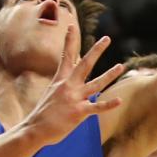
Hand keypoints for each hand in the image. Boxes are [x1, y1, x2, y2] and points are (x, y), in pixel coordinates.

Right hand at [17, 26, 123, 146]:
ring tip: (121, 66)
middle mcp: (68, 86)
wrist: (34, 129)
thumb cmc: (43, 113)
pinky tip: (119, 100)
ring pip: (96, 83)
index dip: (69, 41)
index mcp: (60, 80)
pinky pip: (97, 107)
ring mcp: (74, 98)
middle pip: (85, 63)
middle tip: (107, 38)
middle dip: (96, 50)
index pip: (66, 56)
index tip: (72, 26)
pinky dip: (108, 104)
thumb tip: (70, 74)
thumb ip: (63, 83)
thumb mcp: (52, 92)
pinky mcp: (78, 112)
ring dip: (110, 74)